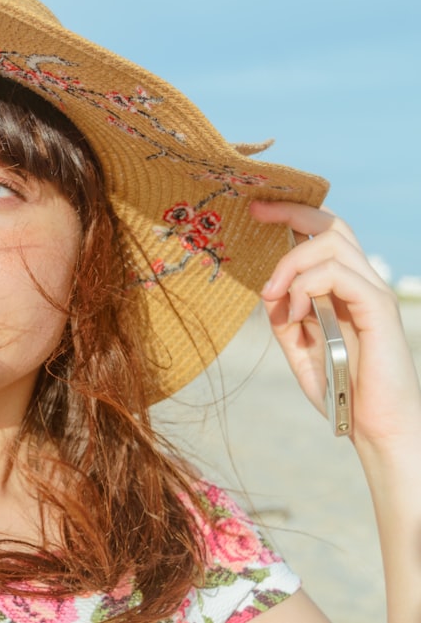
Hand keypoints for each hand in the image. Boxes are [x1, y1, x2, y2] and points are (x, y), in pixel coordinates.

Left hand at [251, 200, 420, 450]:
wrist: (373, 425)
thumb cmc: (341, 389)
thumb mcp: (299, 347)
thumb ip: (284, 317)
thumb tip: (268, 289)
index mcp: (342, 289)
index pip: (324, 235)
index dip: (292, 215)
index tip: (257, 209)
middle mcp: (360, 283)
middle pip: (333, 225)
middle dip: (292, 213)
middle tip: (257, 214)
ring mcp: (371, 293)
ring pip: (332, 243)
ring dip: (291, 263)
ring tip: (273, 295)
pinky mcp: (377, 307)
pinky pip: (339, 273)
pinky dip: (307, 285)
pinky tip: (296, 312)